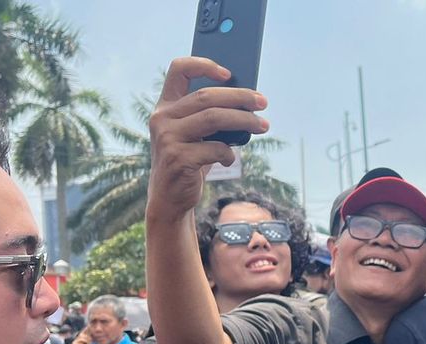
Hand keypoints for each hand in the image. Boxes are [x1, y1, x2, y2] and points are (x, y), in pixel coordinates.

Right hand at [146, 56, 268, 224]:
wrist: (170, 197)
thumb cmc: (189, 159)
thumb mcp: (194, 134)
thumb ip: (209, 116)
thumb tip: (248, 101)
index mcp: (165, 106)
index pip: (178, 70)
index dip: (204, 65)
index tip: (229, 73)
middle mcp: (162, 118)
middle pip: (207, 96)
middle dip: (240, 97)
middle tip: (263, 102)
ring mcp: (168, 138)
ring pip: (214, 118)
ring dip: (244, 121)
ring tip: (263, 126)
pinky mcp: (177, 159)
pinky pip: (214, 149)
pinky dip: (228, 153)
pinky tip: (229, 158)